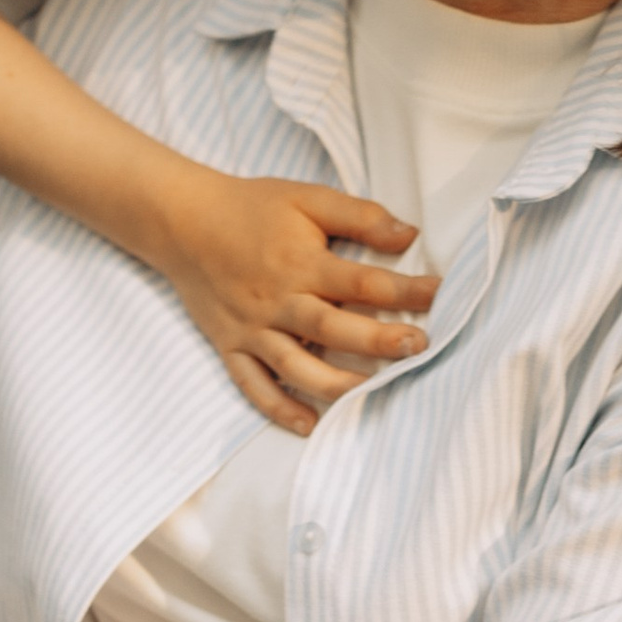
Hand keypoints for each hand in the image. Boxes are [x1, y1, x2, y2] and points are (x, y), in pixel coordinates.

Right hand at [153, 171, 437, 436]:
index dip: (405, 289)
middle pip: (333, 328)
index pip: (362, 282)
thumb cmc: (250, 208)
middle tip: (418, 348)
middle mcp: (277, 300)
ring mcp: (251, 329)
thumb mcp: (307, 198)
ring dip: (336, 383)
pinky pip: (254, 385)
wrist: (181, 220)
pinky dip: (279, 408)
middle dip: (378, 341)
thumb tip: (409, 235)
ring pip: (296, 365)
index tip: (440, 295)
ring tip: (373, 390)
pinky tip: (309, 424)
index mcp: (300, 262)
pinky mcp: (230, 346)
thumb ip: (360, 216)